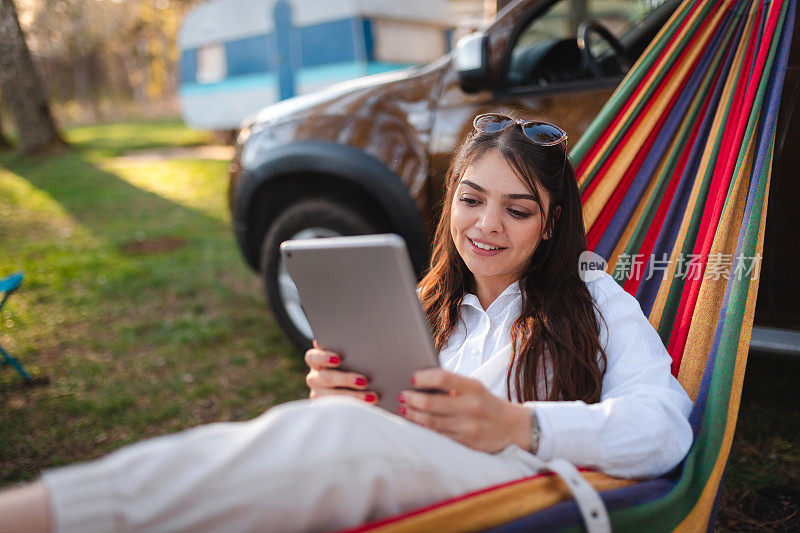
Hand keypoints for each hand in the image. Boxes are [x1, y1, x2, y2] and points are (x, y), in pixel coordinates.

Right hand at [304, 340, 377, 403]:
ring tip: (372, 398)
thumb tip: (364, 346)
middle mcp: (316, 378)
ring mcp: (319, 394)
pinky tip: (367, 407)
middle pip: (322, 378)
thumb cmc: (361, 366)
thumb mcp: (356, 358)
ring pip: (329, 397)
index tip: (338, 359)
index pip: (312, 357)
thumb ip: (354, 353)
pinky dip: (352, 409)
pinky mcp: (327, 410)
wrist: (366, 388)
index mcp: (319, 361)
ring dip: (352, 397)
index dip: (323, 357)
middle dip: (345, 380)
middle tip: (364, 381)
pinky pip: (335, 411)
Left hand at [399, 369, 532, 452]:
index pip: (442, 378)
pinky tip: (416, 423)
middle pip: (431, 403)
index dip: (423, 377)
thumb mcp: (475, 388)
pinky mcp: (466, 444)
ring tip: (404, 408)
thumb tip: (419, 384)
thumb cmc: (487, 403)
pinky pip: (438, 436)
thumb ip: (452, 386)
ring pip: (430, 422)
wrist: (513, 428)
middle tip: (402, 395)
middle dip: (412, 399)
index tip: (412, 378)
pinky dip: (423, 429)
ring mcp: (468, 428)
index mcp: (474, 388)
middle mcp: (471, 407)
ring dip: (413, 414)